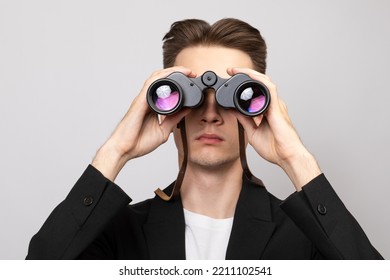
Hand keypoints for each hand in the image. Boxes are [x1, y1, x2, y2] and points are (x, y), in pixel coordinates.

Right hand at [92, 67, 195, 180]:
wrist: (124, 149)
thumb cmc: (139, 142)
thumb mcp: (164, 130)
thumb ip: (174, 119)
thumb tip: (187, 110)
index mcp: (153, 106)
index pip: (167, 89)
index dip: (179, 82)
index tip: (191, 81)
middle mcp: (148, 100)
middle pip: (162, 80)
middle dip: (177, 72)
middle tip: (191, 73)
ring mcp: (143, 100)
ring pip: (156, 78)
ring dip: (170, 72)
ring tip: (184, 70)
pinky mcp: (139, 102)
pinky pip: (150, 85)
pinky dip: (160, 78)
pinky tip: (170, 75)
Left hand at [228, 67, 320, 189]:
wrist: (286, 156)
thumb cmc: (274, 147)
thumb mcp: (252, 132)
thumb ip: (244, 120)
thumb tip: (233, 110)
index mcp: (266, 111)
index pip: (255, 92)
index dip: (244, 84)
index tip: (230, 80)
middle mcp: (272, 105)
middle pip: (259, 83)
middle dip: (245, 74)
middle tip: (230, 71)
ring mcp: (276, 105)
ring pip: (264, 82)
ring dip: (250, 74)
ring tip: (237, 70)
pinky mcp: (277, 107)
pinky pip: (269, 88)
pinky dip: (259, 80)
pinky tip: (250, 76)